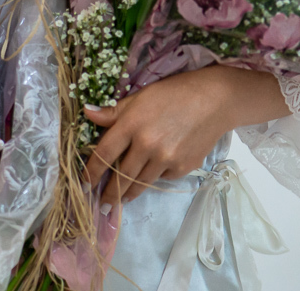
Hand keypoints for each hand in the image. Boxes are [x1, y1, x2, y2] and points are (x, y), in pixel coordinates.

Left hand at [83, 65, 289, 206]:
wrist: (215, 100)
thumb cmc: (175, 93)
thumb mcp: (141, 96)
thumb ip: (114, 111)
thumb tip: (87, 112)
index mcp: (132, 123)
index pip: (104, 154)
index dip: (91, 173)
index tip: (84, 186)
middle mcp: (146, 144)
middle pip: (121, 176)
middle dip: (109, 194)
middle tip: (102, 205)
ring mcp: (166, 158)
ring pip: (140, 183)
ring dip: (128, 194)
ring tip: (121, 200)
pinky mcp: (182, 167)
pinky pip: (162, 178)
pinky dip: (156, 177)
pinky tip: (154, 173)